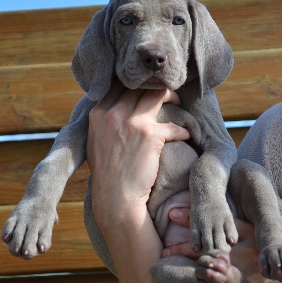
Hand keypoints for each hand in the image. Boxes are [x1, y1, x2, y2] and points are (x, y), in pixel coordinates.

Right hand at [86, 83, 189, 228]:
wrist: (115, 199)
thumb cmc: (107, 174)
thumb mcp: (96, 142)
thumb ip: (104, 121)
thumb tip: (115, 107)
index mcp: (98, 114)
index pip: (119, 85)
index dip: (136, 83)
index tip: (147, 87)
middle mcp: (113, 114)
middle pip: (139, 87)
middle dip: (155, 87)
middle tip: (167, 93)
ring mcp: (132, 123)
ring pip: (157, 95)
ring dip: (172, 96)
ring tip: (179, 103)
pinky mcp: (150, 136)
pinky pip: (173, 126)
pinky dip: (182, 130)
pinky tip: (185, 136)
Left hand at [166, 208, 281, 282]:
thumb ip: (264, 217)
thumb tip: (256, 204)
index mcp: (250, 233)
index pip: (217, 223)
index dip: (195, 218)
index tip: (172, 212)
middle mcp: (246, 251)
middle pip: (210, 252)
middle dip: (185, 254)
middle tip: (163, 256)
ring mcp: (253, 272)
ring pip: (220, 282)